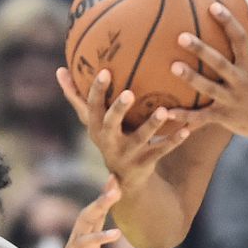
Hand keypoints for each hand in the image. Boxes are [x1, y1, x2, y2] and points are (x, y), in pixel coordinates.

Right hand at [56, 65, 196, 190]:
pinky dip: (174, 140)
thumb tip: (59, 69)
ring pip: (140, 138)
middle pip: (111, 123)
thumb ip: (76, 96)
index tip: (105, 71)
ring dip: (152, 125)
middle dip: (119, 109)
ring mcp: (127, 153)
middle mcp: (108, 140)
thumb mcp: (90, 120)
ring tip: (164, 110)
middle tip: (129, 92)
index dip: (97, 90)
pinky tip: (188, 128)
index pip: (92, 106)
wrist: (123, 178)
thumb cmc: (107, 137)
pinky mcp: (145, 163)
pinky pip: (162, 150)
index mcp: (95, 127)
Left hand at [167, 2, 247, 161]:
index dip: (228, 22)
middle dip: (201, 50)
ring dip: (191, 79)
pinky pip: (202, 117)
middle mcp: (242, 81)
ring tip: (172, 67)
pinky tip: (166, 113)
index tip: (213, 6)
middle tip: (181, 36)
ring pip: (209, 89)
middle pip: (220, 63)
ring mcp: (232, 100)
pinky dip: (185, 117)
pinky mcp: (224, 117)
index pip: (241, 39)